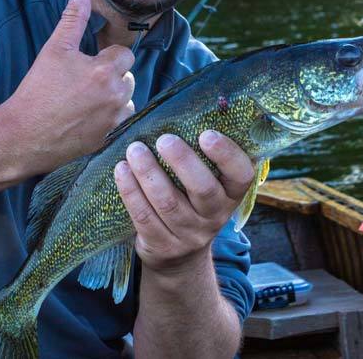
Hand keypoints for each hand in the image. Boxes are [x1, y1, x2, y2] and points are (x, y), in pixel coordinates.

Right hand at [0, 0, 135, 172]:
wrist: (24, 135)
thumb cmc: (37, 90)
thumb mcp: (54, 49)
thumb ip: (73, 17)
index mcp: (105, 70)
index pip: (124, 54)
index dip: (105, 57)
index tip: (86, 64)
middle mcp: (116, 95)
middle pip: (127, 76)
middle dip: (110, 77)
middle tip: (82, 83)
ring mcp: (115, 120)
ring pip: (127, 100)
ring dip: (113, 98)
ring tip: (85, 101)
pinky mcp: (111, 139)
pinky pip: (123, 122)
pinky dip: (111, 119)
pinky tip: (88, 118)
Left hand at [113, 130, 255, 273]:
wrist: (179, 256)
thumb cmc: (191, 199)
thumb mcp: (209, 182)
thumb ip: (202, 155)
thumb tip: (183, 108)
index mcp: (231, 194)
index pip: (242, 175)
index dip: (226, 155)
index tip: (206, 134)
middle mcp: (215, 216)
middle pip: (203, 190)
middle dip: (183, 162)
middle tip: (164, 139)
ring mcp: (189, 234)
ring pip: (168, 203)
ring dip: (149, 173)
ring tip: (134, 150)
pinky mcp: (162, 245)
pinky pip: (144, 217)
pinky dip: (130, 191)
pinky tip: (121, 170)